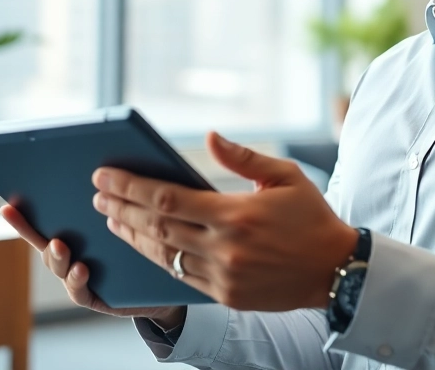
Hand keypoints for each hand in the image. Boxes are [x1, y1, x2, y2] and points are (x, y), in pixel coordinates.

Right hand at [0, 203, 185, 329]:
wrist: (168, 280)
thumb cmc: (145, 241)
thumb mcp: (127, 215)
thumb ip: (112, 197)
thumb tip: (104, 167)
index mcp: (77, 231)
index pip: (45, 219)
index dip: (23, 214)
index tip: (8, 203)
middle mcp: (72, 253)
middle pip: (45, 241)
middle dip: (29, 229)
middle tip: (21, 215)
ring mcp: (79, 275)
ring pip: (58, 265)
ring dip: (56, 255)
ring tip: (60, 244)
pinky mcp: (95, 296)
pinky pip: (79, 289)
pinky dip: (76, 279)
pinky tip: (82, 268)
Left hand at [93, 132, 358, 311]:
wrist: (336, 270)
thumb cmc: (310, 217)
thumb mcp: (285, 176)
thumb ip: (243, 157)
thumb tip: (209, 137)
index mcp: (236, 214)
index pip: (168, 199)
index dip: (131, 187)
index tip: (105, 176)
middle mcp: (225, 248)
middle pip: (157, 227)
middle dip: (122, 208)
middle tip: (98, 194)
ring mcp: (223, 276)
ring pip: (164, 255)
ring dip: (133, 236)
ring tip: (112, 218)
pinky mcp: (226, 296)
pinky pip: (182, 277)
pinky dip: (158, 259)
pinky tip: (144, 244)